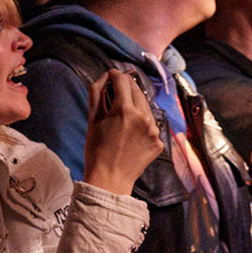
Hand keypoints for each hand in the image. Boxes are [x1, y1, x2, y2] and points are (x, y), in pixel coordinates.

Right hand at [81, 69, 164, 195]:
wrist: (110, 178)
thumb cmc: (96, 149)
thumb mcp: (92, 118)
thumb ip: (96, 92)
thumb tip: (105, 76)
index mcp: (125, 110)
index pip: (122, 81)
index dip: (114, 74)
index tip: (110, 75)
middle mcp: (144, 118)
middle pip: (137, 90)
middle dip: (126, 86)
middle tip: (115, 89)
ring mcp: (154, 131)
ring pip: (146, 106)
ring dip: (135, 103)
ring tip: (123, 111)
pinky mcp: (159, 143)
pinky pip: (151, 124)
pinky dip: (142, 121)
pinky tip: (131, 129)